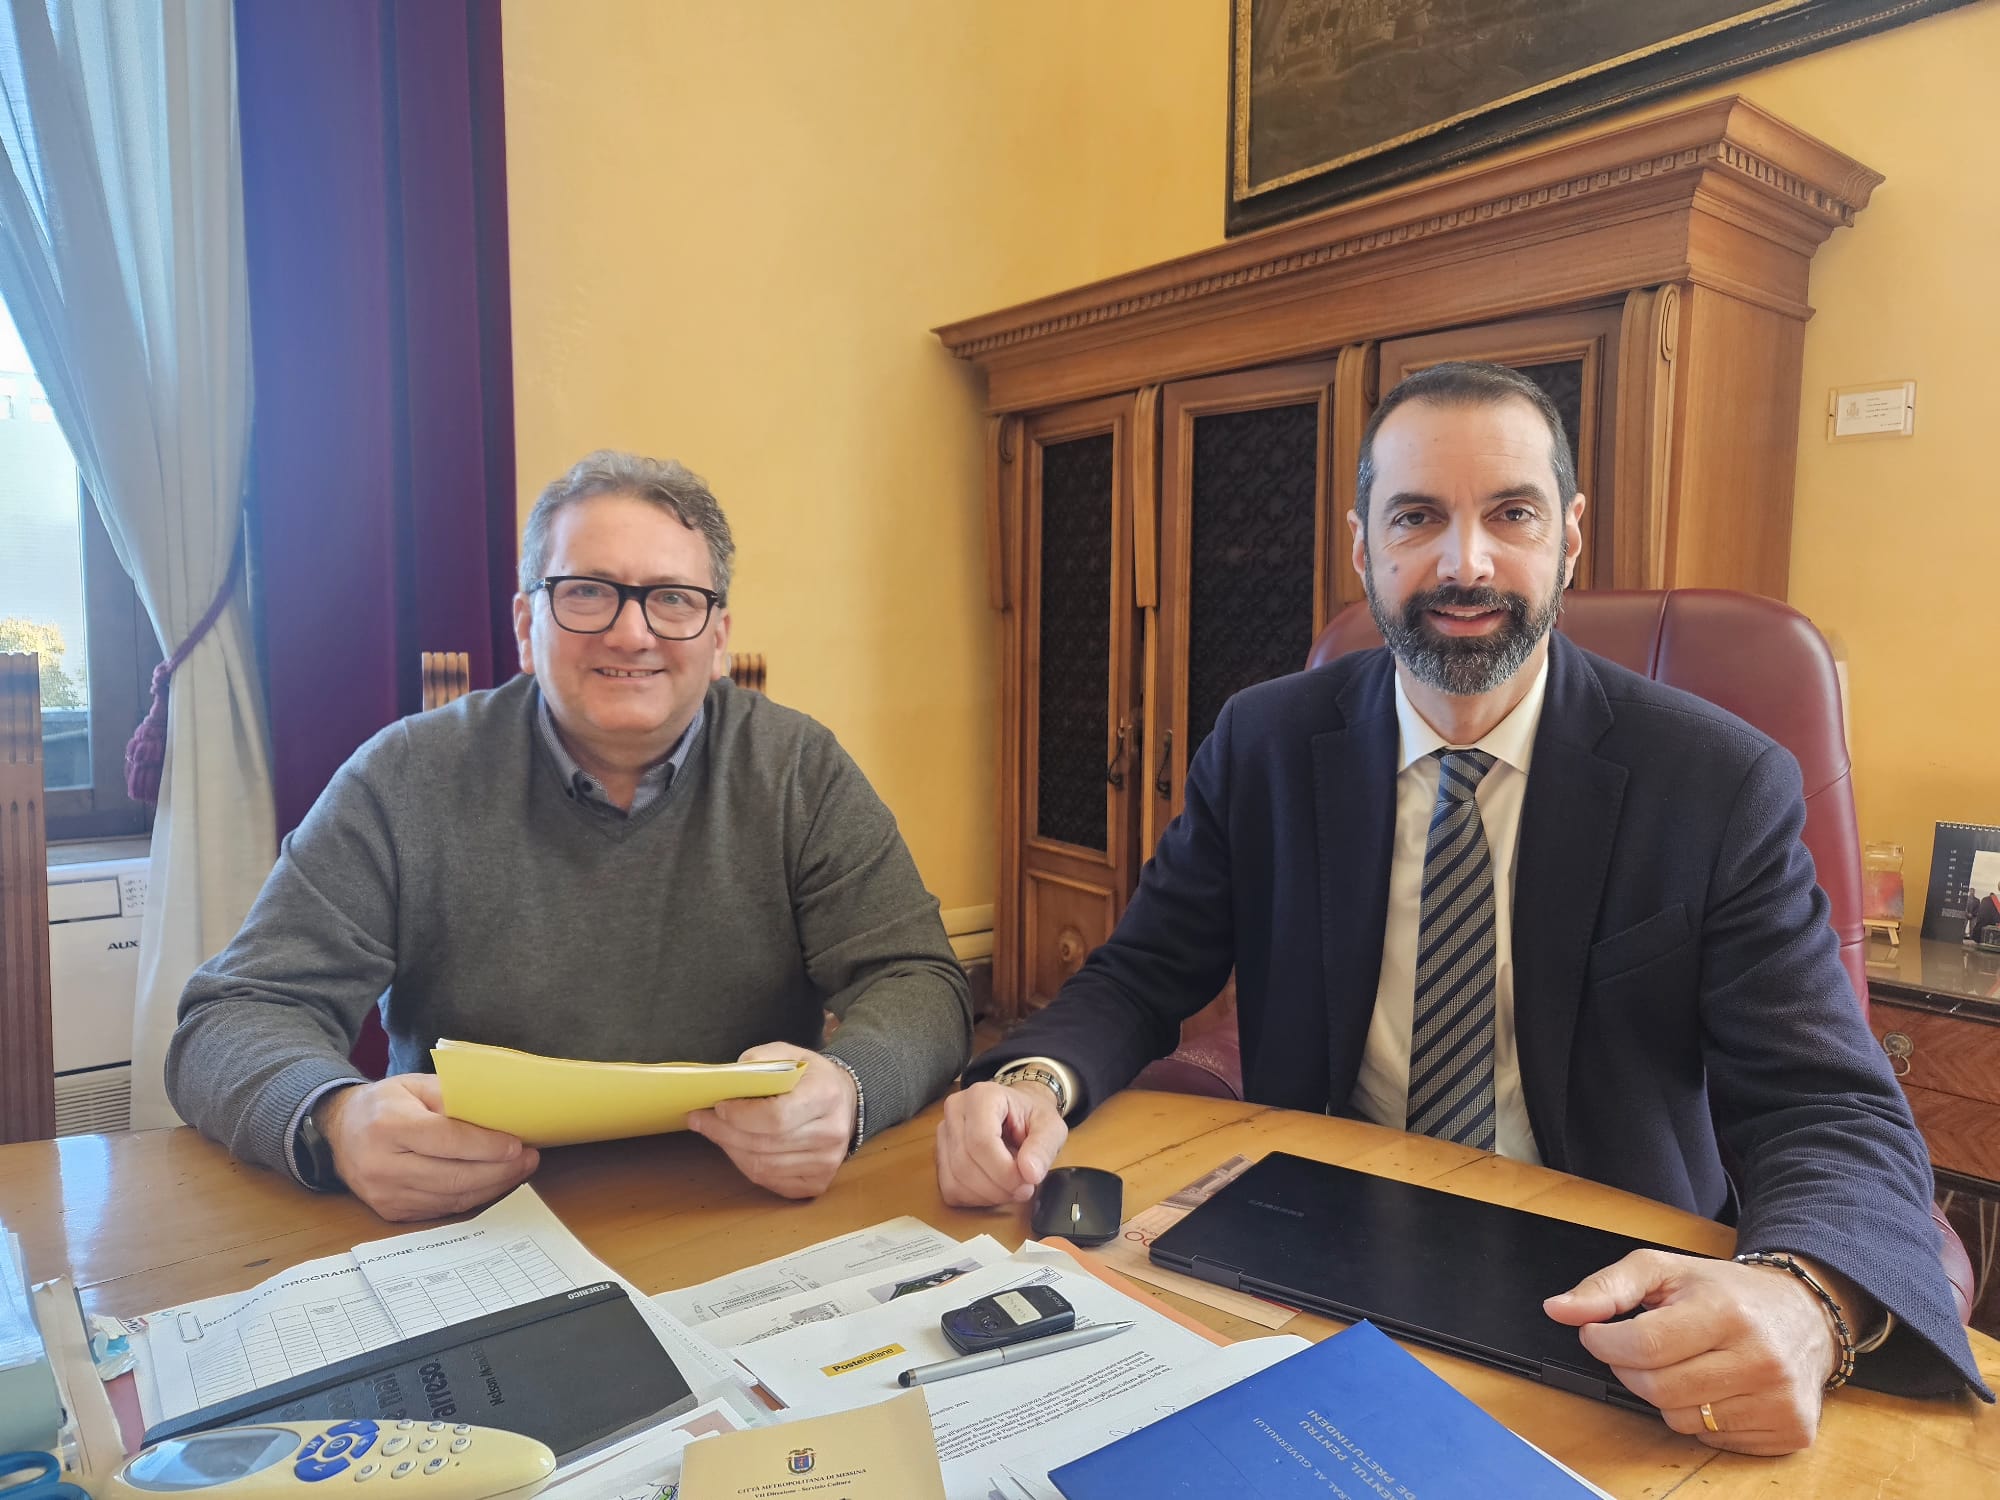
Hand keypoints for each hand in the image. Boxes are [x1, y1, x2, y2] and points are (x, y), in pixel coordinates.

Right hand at [319, 1075, 538, 1222]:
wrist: (339, 1132)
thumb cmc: (384, 1104)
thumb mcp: (415, 1085)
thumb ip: (453, 1097)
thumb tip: (497, 1114)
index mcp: (388, 1126)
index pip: (447, 1140)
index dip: (486, 1145)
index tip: (517, 1145)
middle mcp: (382, 1165)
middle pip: (453, 1175)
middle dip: (499, 1170)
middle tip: (529, 1160)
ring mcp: (385, 1194)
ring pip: (451, 1197)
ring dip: (492, 1186)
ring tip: (518, 1170)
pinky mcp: (391, 1212)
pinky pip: (441, 1209)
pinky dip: (472, 1197)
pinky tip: (492, 1183)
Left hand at [686, 1043, 857, 1198]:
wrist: (845, 1100)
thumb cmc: (810, 1077)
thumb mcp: (788, 1054)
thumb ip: (759, 1061)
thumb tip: (726, 1082)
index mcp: (826, 1095)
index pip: (776, 1117)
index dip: (741, 1116)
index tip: (718, 1106)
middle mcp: (832, 1133)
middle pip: (764, 1144)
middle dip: (724, 1132)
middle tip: (699, 1119)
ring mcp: (827, 1162)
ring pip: (762, 1166)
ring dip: (730, 1149)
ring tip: (713, 1132)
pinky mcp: (818, 1182)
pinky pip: (770, 1180)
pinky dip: (745, 1164)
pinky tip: (735, 1147)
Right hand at [934, 1079, 1068, 1207]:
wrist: (1017, 1113)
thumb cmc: (1032, 1117)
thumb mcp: (1051, 1127)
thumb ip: (1044, 1147)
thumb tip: (1030, 1173)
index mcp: (982, 1096)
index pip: (981, 1141)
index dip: (1004, 1171)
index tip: (1028, 1182)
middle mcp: (956, 1110)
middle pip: (965, 1163)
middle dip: (998, 1187)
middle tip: (1023, 1189)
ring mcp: (943, 1133)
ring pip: (955, 1179)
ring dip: (987, 1195)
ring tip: (1011, 1188)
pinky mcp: (940, 1155)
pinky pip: (950, 1188)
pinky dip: (974, 1198)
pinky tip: (994, 1190)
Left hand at [1543, 1249, 1843, 1454]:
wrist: (1806, 1316)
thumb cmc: (1729, 1292)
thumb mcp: (1665, 1270)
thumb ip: (1606, 1287)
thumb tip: (1558, 1309)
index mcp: (1727, 1311)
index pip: (1645, 1345)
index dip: (1605, 1344)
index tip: (1596, 1334)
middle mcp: (1760, 1358)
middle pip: (1658, 1388)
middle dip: (1631, 1370)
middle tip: (1639, 1349)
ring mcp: (1778, 1399)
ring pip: (1680, 1419)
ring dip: (1665, 1395)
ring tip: (1685, 1363)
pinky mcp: (1790, 1430)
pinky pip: (1712, 1439)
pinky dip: (1700, 1416)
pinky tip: (1716, 1386)